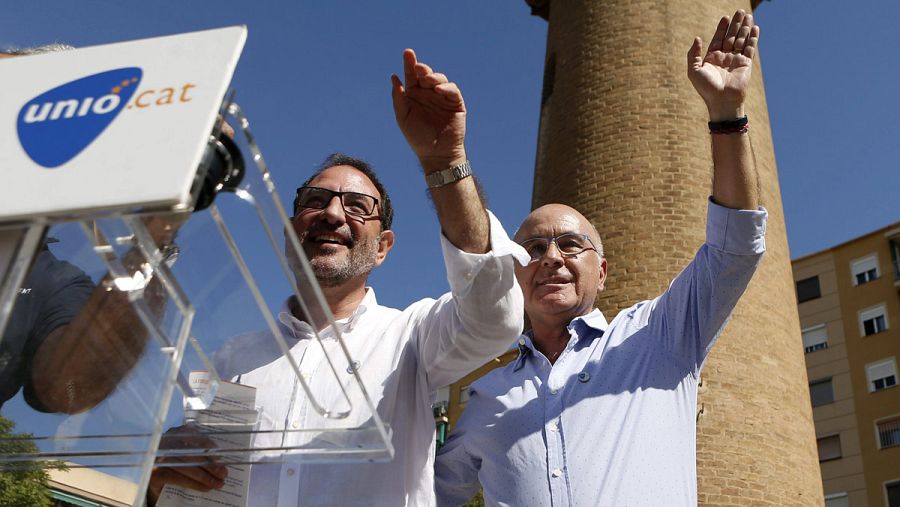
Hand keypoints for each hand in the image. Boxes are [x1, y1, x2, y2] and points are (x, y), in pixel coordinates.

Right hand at [147, 425, 227, 504]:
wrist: (158, 476)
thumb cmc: (178, 462)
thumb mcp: (188, 452)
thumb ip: (200, 452)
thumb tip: (220, 462)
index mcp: (177, 432)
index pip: (196, 437)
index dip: (209, 447)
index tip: (221, 458)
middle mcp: (166, 441)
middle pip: (192, 454)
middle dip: (210, 465)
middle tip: (223, 474)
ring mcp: (158, 457)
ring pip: (186, 467)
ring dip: (204, 477)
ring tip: (217, 483)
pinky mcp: (154, 472)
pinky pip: (177, 478)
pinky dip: (193, 484)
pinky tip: (204, 487)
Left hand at [391, 49, 466, 171]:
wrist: (436, 154)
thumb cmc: (418, 137)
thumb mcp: (403, 117)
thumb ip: (398, 98)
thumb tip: (394, 77)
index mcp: (415, 95)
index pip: (412, 76)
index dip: (410, 64)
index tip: (407, 53)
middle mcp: (429, 94)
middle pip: (426, 75)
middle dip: (422, 68)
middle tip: (418, 67)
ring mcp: (443, 98)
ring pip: (440, 79)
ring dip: (434, 77)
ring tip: (427, 79)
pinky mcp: (456, 104)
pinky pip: (452, 91)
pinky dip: (446, 88)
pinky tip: (438, 89)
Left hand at [687, 10, 759, 120]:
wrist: (722, 101)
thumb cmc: (706, 88)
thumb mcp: (693, 70)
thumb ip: (693, 54)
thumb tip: (697, 38)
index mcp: (712, 58)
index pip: (718, 39)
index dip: (721, 28)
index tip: (725, 17)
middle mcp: (724, 58)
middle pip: (731, 36)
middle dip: (735, 24)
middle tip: (739, 11)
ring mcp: (736, 60)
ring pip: (741, 40)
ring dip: (744, 28)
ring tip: (747, 15)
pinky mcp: (746, 64)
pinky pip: (750, 48)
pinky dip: (752, 38)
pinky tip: (754, 28)